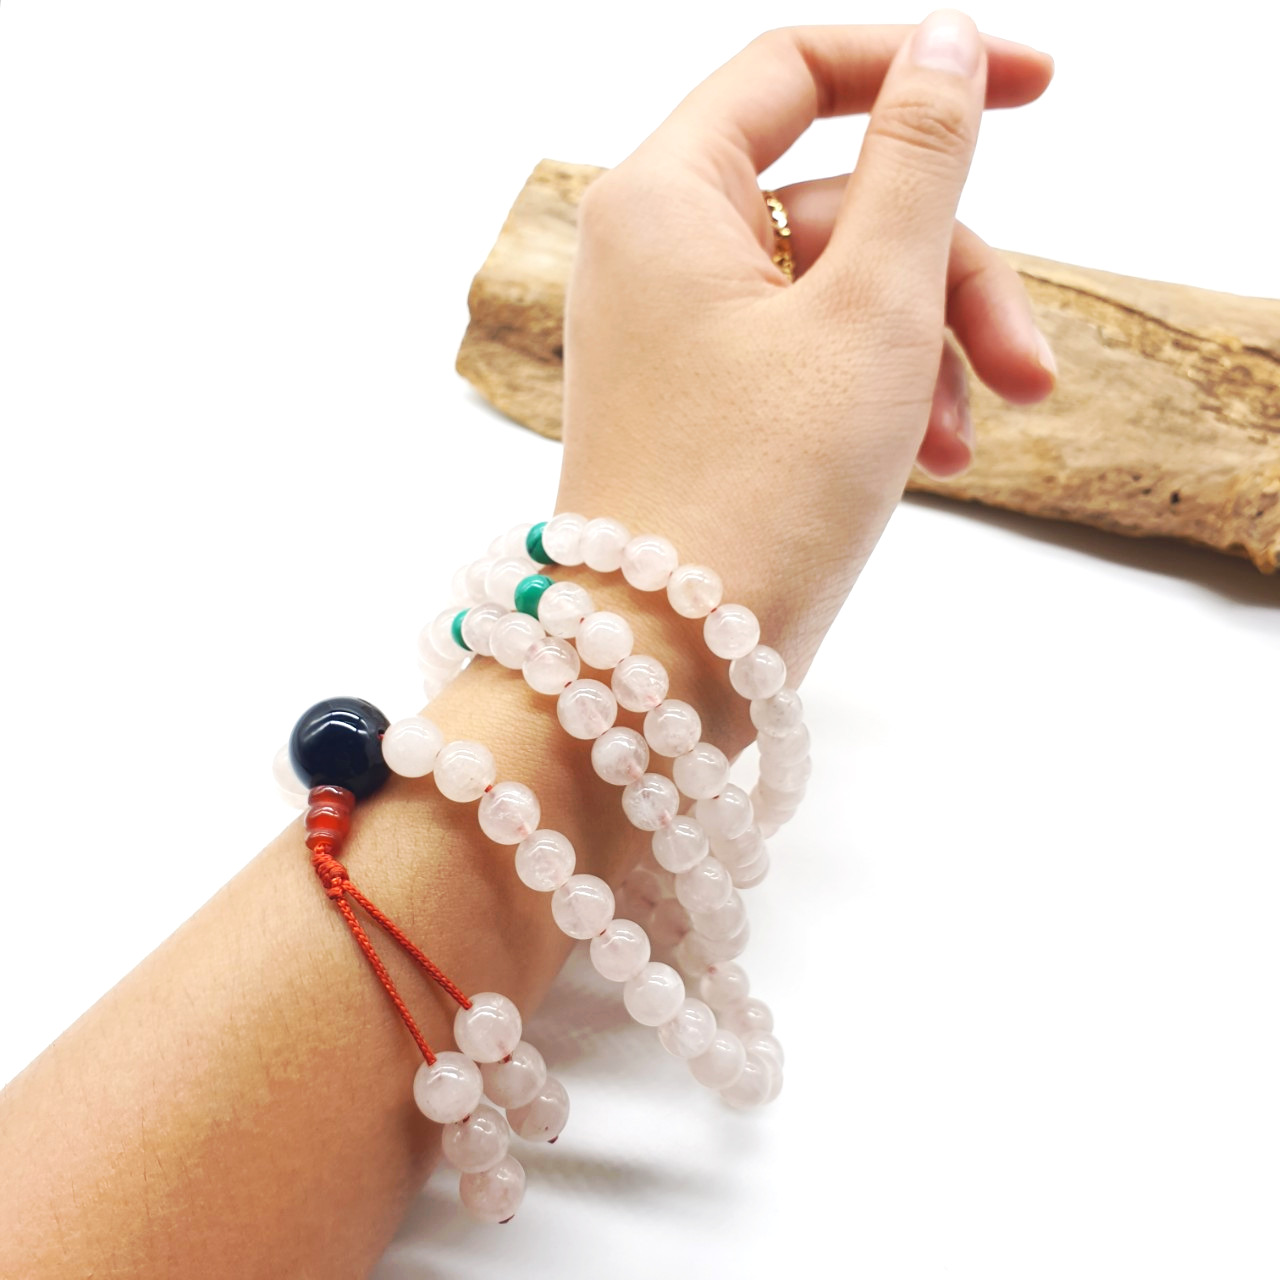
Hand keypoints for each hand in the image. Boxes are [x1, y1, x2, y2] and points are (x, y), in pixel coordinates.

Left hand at [557, 14, 1054, 679]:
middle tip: (1031, 373)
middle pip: (840, 203)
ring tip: (962, 445)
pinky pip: (806, 359)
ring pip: (836, 293)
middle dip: (949, 281)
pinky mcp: (702, 407)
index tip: (1037, 86)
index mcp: (665, 198)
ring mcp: (676, 338)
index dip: (919, 64)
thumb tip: (945, 48)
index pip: (794, 72)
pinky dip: (875, 395)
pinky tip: (926, 464)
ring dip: (926, 353)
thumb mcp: (872, 309)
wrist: (663, 662)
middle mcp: (656, 256)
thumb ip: (919, 162)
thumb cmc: (760, 489)